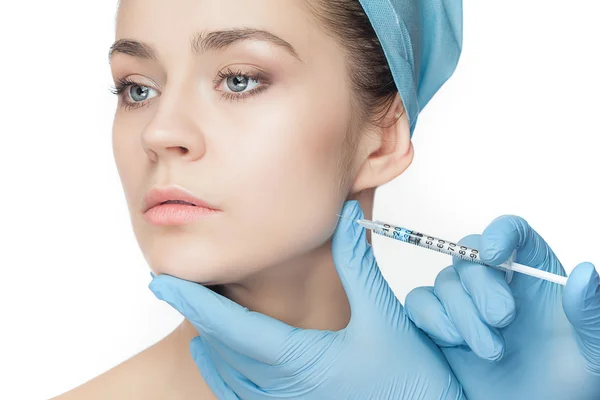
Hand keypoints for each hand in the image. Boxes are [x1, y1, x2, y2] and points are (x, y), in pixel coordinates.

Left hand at [149, 200, 464, 399]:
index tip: (161, 282)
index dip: (193, 301)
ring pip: (227, 377)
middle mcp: (283, 389)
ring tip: (193, 318)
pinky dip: (222, 374)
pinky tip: (217, 362)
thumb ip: (357, 265)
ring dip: (207, 343)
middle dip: (195, 317)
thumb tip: (347, 215)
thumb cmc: (411, 378)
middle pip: (221, 349)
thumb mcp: (383, 317)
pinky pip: (240, 398)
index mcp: (299, 360)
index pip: (230, 326)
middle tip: (173, 289)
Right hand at [405, 215, 599, 399]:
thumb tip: (583, 272)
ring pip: (445, 282)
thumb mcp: (590, 349)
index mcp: (533, 276)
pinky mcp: (438, 322)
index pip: (513, 233)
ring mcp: (463, 302)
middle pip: (471, 254)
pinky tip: (455, 342)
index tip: (496, 255)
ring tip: (491, 351)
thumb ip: (588, 311)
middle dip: (482, 286)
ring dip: (465, 316)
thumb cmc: (565, 382)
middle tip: (503, 320)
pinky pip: (419, 302)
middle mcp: (494, 282)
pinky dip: (433, 318)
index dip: (500, 234)